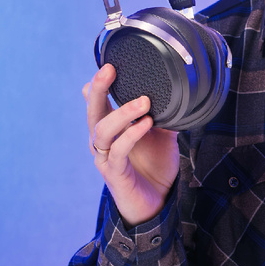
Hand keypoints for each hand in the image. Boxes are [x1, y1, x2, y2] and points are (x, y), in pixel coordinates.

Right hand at [84, 63, 179, 227]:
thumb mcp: (162, 136)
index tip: (109, 63)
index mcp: (111, 128)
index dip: (99, 84)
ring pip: (102, 130)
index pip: (98, 102)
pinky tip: (146, 124)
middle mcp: (102, 141)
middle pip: (92, 111)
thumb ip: (162, 115)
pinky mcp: (114, 173)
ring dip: (122, 113)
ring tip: (143, 102)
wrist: (157, 202)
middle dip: (99, 89)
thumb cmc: (155, 167)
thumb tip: (172, 93)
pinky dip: (131, 135)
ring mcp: (105, 157)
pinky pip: (117, 151)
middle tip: (108, 70)